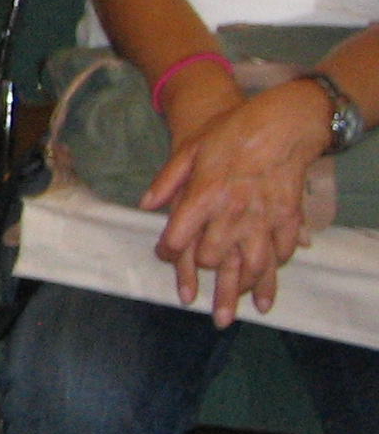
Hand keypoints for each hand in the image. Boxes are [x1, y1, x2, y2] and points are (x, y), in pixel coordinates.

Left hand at [143, 74, 328, 324]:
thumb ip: (167, 179)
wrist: (282, 123)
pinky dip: (273, 268)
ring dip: (241, 289)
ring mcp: (262, 217)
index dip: (168, 253)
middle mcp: (232, 213)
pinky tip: (267, 281)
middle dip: (204, 280)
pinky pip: (279, 251)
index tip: (165, 256)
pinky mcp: (287, 217)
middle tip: (199, 302)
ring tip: (234, 310)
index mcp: (203, 196)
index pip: (178, 237)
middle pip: (212, 259)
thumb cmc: (232, 132)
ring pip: (249, 265)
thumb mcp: (189, 149)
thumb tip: (145, 204)